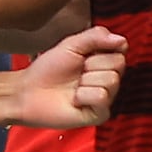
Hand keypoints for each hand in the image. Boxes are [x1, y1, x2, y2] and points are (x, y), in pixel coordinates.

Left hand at [9, 24, 127, 134]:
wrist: (28, 91)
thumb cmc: (47, 69)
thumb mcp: (70, 45)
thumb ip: (95, 37)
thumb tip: (122, 39)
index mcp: (105, 61)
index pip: (121, 48)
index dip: (99, 49)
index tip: (83, 55)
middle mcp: (109, 79)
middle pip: (118, 64)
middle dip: (91, 65)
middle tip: (76, 72)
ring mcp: (106, 97)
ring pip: (111, 80)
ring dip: (86, 81)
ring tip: (74, 87)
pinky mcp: (100, 113)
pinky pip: (102, 96)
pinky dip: (83, 95)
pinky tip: (74, 99)